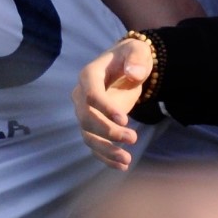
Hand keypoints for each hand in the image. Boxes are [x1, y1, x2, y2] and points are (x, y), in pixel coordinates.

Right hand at [74, 36, 152, 169]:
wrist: (125, 66)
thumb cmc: (130, 57)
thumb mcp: (137, 51)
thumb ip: (136, 59)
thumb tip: (134, 73)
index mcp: (89, 75)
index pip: (91, 94)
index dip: (105, 108)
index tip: (125, 120)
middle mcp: (81, 95)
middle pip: (86, 118)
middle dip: (107, 132)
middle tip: (133, 139)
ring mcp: (84, 112)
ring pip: (87, 135)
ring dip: (105, 149)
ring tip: (126, 160)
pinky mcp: (92, 126)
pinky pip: (94, 144)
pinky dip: (105, 157)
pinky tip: (122, 166)